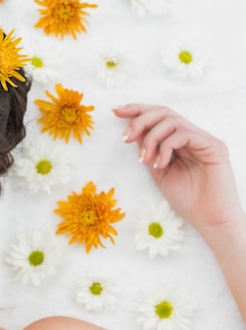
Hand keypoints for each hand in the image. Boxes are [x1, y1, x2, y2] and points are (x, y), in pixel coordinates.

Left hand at [113, 104, 244, 236]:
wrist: (210, 220)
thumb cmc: (186, 199)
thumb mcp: (158, 171)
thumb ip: (148, 150)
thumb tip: (132, 131)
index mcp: (179, 140)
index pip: (158, 116)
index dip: (136, 110)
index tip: (115, 111)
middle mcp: (192, 135)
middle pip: (163, 112)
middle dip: (139, 120)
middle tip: (125, 137)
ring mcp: (203, 139)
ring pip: (171, 120)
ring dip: (151, 137)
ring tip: (144, 158)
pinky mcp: (214, 146)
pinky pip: (184, 134)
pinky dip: (166, 147)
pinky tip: (160, 164)